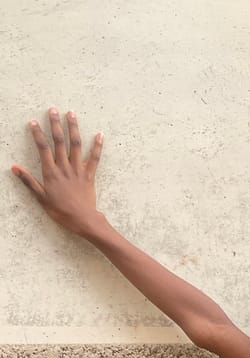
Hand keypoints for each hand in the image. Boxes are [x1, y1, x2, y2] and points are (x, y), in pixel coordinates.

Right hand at [11, 107, 103, 236]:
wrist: (83, 220)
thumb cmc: (61, 211)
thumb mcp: (41, 198)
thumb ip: (29, 181)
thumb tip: (14, 168)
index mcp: (51, 173)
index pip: (43, 148)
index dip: (37, 134)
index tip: (33, 122)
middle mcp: (64, 168)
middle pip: (59, 142)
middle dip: (55, 124)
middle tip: (53, 110)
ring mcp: (78, 170)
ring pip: (76, 145)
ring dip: (74, 128)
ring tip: (71, 114)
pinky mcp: (90, 175)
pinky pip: (95, 159)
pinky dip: (97, 146)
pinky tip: (100, 135)